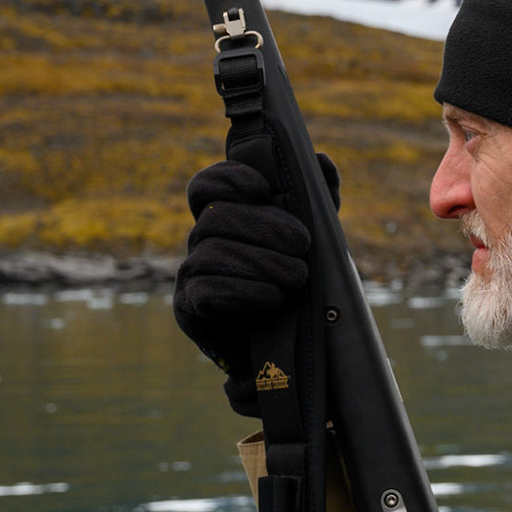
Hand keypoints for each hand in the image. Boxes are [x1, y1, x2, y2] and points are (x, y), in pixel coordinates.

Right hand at [172, 157, 333, 414]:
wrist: (290, 349)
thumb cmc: (299, 285)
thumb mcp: (317, 239)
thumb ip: (320, 199)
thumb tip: (320, 162)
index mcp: (227, 218)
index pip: (206, 186)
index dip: (227, 179)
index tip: (262, 187)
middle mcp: (202, 242)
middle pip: (215, 217)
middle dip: (263, 226)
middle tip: (302, 244)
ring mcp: (192, 275)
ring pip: (212, 252)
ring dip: (260, 263)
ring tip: (297, 278)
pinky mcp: (191, 310)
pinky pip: (205, 291)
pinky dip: (243, 292)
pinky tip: (272, 298)